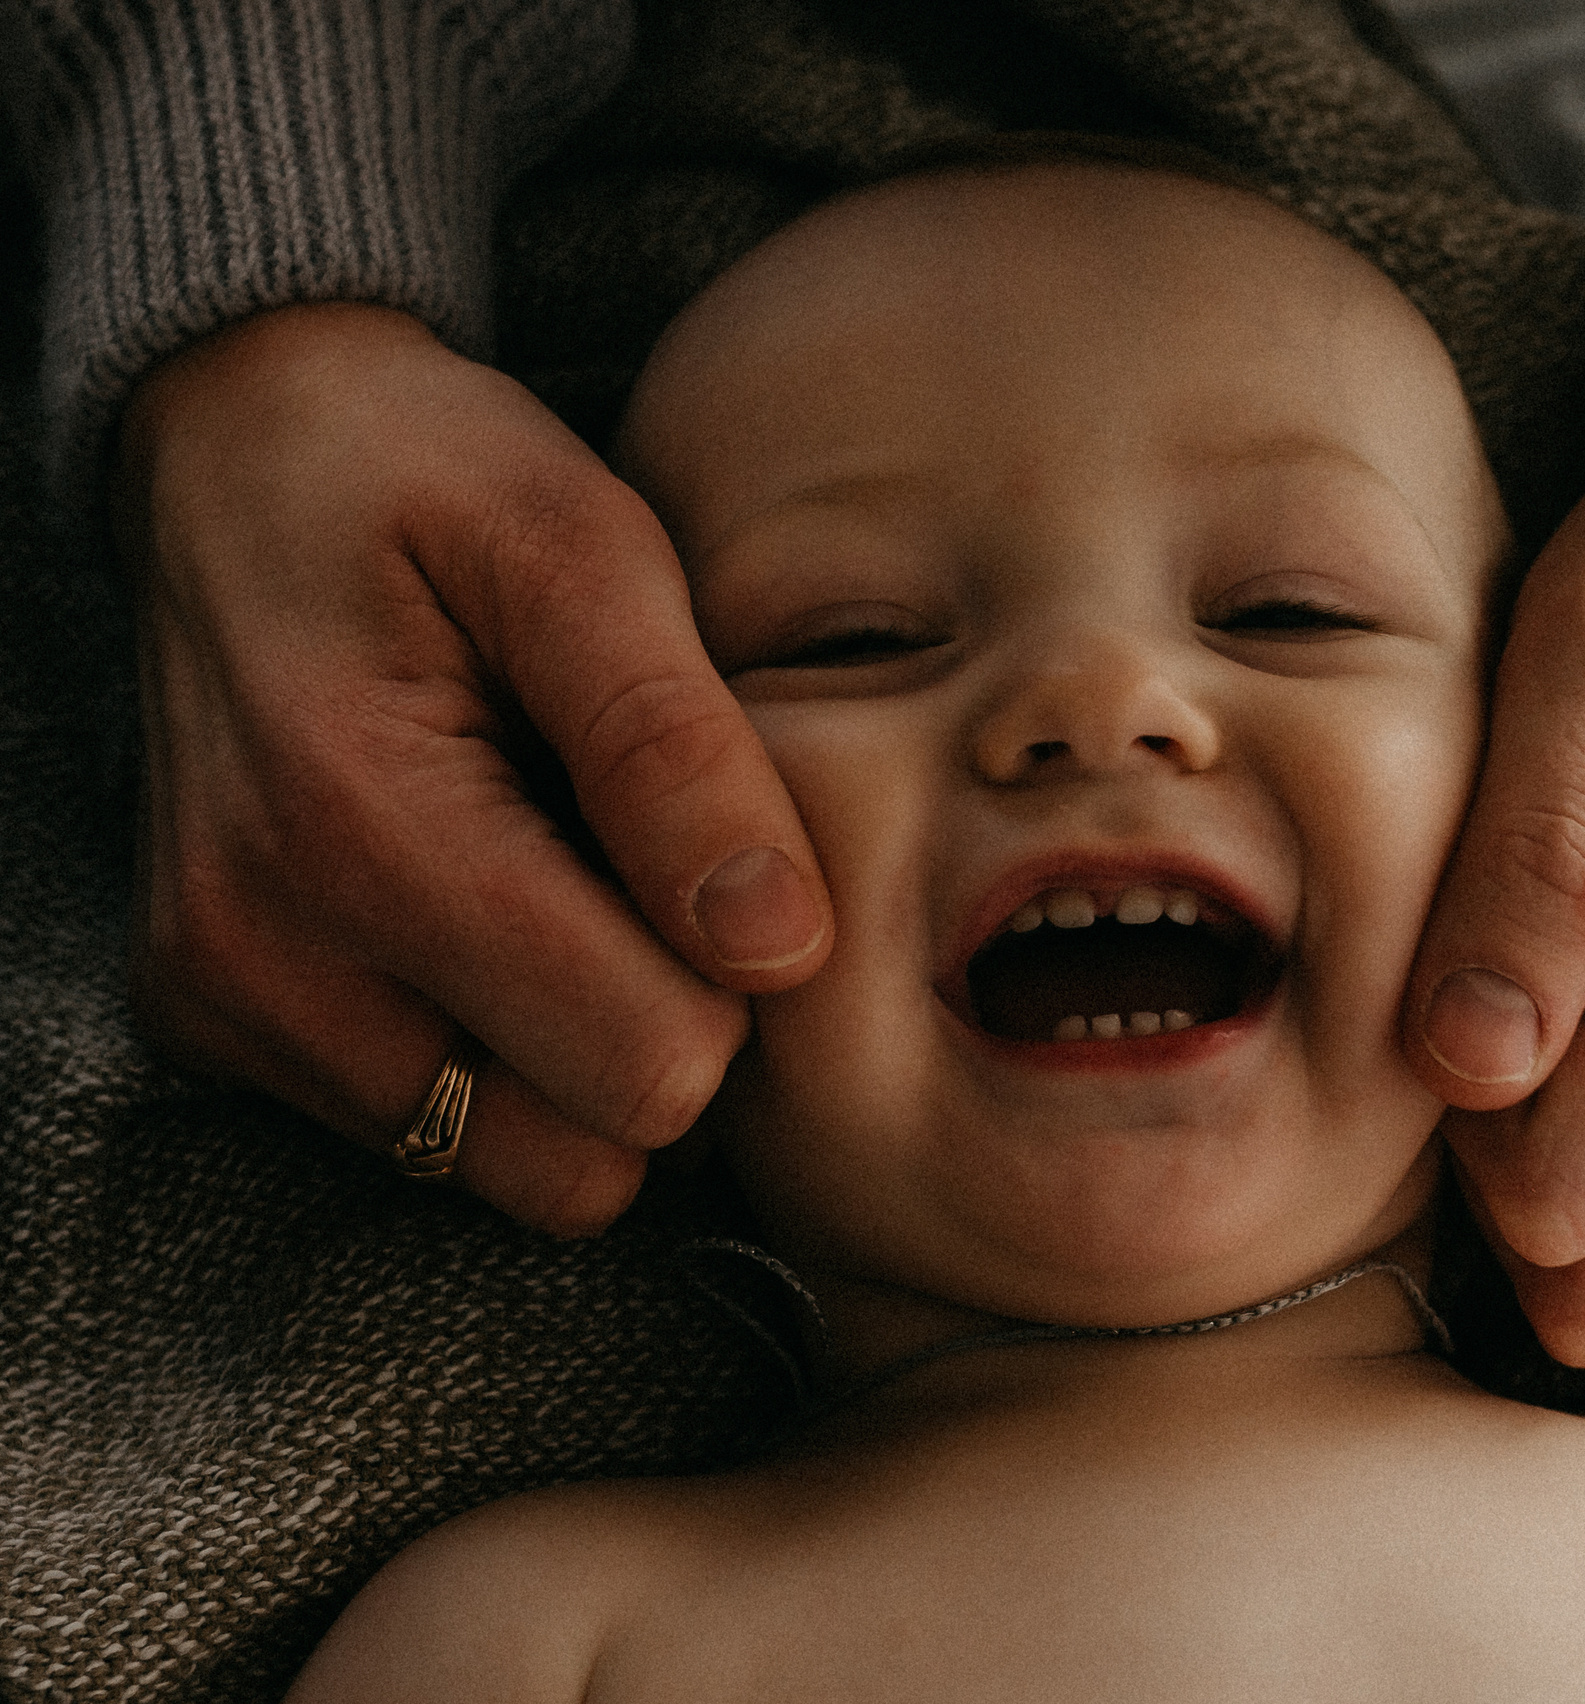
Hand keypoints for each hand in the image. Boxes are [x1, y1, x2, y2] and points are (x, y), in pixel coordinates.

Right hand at [114, 302, 834, 1232]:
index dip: (736, 980)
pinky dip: (495, 1045)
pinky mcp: (215, 1028)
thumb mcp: (580, 545)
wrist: (229, 447)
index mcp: (360, 828)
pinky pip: (436, 1134)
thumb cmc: (426, 474)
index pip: (646, 1069)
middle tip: (648, 865)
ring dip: (580, 1054)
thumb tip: (781, 950)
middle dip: (665, 1029)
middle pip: (588, 1156)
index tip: (724, 854)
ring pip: (517, 1169)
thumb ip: (678, 749)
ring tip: (562, 877)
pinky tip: (485, 902)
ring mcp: (228, 1008)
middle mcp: (261, 957)